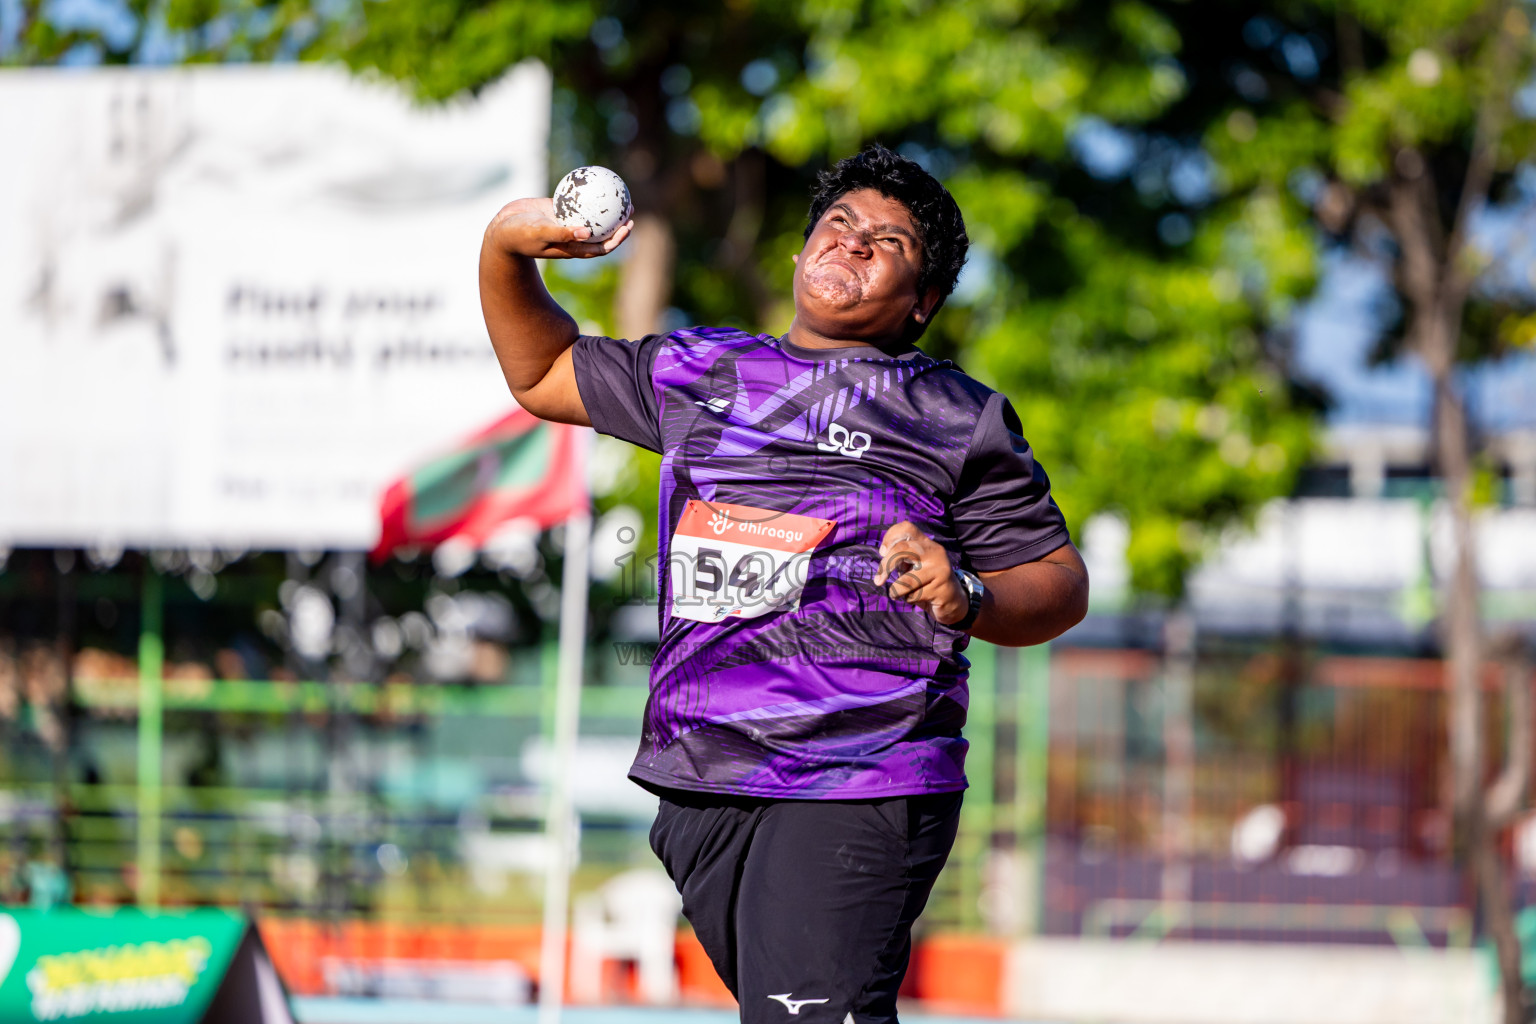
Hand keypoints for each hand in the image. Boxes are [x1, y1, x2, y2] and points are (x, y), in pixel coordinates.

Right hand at [486, 197, 633, 258]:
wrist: (501, 228)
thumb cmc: (518, 235)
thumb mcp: (540, 234)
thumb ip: (562, 233)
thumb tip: (588, 233)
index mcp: (572, 247)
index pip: (601, 247)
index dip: (617, 239)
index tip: (628, 226)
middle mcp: (572, 236)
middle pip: (602, 232)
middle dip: (618, 223)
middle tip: (631, 208)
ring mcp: (565, 222)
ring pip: (591, 216)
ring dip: (606, 208)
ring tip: (619, 194)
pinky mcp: (557, 209)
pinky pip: (576, 200)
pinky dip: (585, 193)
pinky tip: (594, 180)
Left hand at [872, 521, 967, 625]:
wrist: (953, 602)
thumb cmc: (926, 582)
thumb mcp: (914, 566)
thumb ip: (901, 558)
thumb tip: (884, 554)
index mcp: (926, 543)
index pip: (907, 528)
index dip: (890, 537)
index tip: (882, 552)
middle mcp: (934, 552)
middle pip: (903, 549)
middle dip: (885, 565)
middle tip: (878, 580)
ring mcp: (940, 569)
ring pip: (906, 580)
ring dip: (896, 591)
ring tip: (899, 594)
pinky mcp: (941, 588)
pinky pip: (913, 595)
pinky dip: (909, 600)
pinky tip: (920, 599)